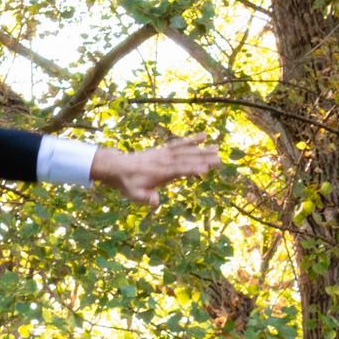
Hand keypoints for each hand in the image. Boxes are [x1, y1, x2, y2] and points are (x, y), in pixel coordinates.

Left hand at [93, 133, 219, 206]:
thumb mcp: (134, 194)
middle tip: (219, 158)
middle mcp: (164, 160)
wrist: (119, 167)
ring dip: (201, 149)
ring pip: (185, 150)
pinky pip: (180, 144)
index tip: (206, 169)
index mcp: (160, 172)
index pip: (179, 170)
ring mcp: (165, 153)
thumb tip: (155, 202)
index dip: (192, 169)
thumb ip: (146, 198)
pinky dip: (191, 139)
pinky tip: (204, 136)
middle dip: (203, 158)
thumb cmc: (128, 184)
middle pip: (186, 158)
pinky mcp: (164, 150)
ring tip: (216, 148)